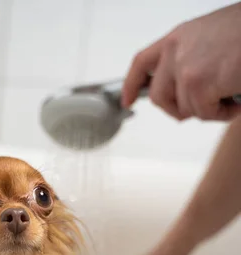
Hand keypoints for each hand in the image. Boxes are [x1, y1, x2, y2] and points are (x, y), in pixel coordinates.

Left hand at [122, 3, 240, 120]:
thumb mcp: (210, 38)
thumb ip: (190, 58)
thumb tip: (183, 88)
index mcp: (177, 37)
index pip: (142, 62)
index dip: (132, 85)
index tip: (127, 101)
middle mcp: (176, 51)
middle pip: (160, 98)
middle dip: (180, 109)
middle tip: (206, 106)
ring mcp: (186, 69)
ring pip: (186, 109)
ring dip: (211, 110)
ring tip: (231, 94)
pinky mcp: (199, 85)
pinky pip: (205, 114)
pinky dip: (224, 114)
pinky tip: (236, 99)